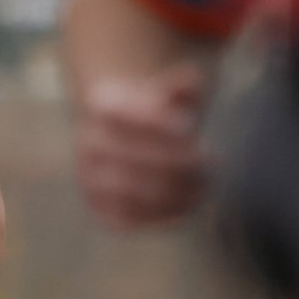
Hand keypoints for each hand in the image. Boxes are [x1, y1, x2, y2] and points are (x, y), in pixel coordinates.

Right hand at [76, 70, 209, 228]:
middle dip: (174, 161)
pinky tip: (189, 205)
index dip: (157, 123)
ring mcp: (90, 180)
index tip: (189, 127)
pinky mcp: (101, 210)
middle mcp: (87, 143)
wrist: (130, 142)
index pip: (123, 114)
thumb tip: (192, 79)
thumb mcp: (173, 94)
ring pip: (126, 191)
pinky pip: (127, 219)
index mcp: (101, 105)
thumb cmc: (161, 115)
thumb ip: (183, 87)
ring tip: (204, 186)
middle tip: (210, 161)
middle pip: (127, 156)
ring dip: (171, 190)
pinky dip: (160, 214)